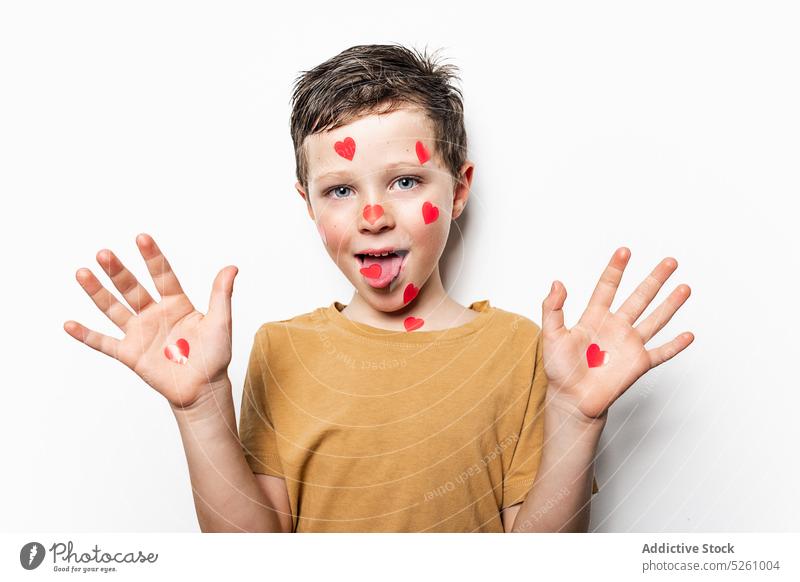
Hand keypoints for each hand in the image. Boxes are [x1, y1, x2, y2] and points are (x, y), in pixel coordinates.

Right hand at [64, 233, 238, 409]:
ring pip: (113, 308)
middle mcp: (154, 313)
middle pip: (132, 288)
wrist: (203, 388)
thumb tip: (231, 267)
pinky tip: (69, 324)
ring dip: (97, 292)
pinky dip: (86, 335)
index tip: (141, 238)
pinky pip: (104, 343)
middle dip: (118, 271)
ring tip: (82, 273)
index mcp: (176, 303)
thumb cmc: (214, 355)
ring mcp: (139, 332)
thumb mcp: (221, 322)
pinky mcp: (130, 354)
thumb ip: (221, 295)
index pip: (162, 275)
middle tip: (104, 254)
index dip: (152, 257)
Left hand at [541, 247, 693, 421]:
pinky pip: (661, 353)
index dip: (616, 269)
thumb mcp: (551, 335)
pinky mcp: (638, 364)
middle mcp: (615, 327)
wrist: (571, 399)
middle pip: (639, 297)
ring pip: (655, 319)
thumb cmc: (559, 369)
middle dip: (655, 279)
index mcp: (594, 318)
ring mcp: (629, 345)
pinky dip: (676, 345)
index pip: (607, 287)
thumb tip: (557, 283)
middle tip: (670, 261)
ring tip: (684, 287)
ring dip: (670, 304)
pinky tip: (689, 335)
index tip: (624, 251)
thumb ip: (552, 309)